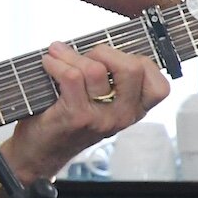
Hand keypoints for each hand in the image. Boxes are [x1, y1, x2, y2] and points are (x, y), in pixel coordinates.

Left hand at [5, 42, 168, 180]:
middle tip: (83, 55)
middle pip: (132, 68)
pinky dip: (56, 63)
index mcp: (134, 110)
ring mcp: (100, 117)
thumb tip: (98, 45)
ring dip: (70, 55)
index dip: (137, 61)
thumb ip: (110, 79)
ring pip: (96, 69)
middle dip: (104, 51)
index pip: (159, 84)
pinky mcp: (76, 116)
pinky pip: (71, 76)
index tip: (111, 59)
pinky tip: (48, 63)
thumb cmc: (66, 119)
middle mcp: (123, 115)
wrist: (39, 152)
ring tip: (56, 55)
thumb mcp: (99, 103)